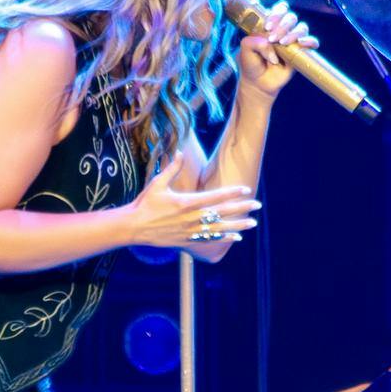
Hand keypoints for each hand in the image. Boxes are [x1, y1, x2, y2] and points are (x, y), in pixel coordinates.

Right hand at [124, 151, 259, 249]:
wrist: (133, 228)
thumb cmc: (144, 204)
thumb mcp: (157, 183)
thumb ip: (172, 168)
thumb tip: (179, 151)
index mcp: (185, 202)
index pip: (214, 196)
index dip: (231, 192)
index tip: (245, 189)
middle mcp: (191, 218)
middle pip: (221, 212)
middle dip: (241, 208)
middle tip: (257, 205)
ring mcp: (190, 231)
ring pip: (219, 228)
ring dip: (238, 225)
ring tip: (252, 223)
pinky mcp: (188, 240)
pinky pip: (210, 240)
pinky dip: (224, 238)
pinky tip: (237, 236)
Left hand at [234, 0, 317, 100]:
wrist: (258, 83)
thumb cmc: (251, 64)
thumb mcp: (245, 49)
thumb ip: (254, 42)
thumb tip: (272, 44)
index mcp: (270, 25)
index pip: (279, 10)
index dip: (276, 14)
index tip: (267, 27)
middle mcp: (283, 31)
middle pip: (291, 17)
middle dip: (283, 25)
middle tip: (273, 38)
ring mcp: (293, 41)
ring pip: (302, 28)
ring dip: (293, 33)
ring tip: (282, 44)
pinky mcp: (301, 53)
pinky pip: (312, 42)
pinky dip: (310, 41)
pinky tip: (301, 44)